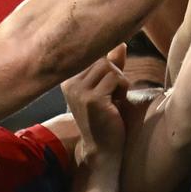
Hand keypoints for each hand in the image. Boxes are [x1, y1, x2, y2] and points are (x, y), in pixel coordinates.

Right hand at [61, 44, 128, 165]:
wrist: (102, 149)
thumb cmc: (106, 117)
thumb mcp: (106, 87)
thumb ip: (112, 65)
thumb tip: (121, 43)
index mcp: (67, 79)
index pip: (90, 54)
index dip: (107, 62)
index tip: (111, 80)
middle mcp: (69, 83)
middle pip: (101, 58)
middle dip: (115, 71)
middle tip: (115, 92)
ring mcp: (79, 91)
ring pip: (108, 65)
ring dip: (120, 80)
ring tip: (116, 97)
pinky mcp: (93, 99)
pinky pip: (115, 78)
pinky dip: (123, 88)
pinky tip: (117, 103)